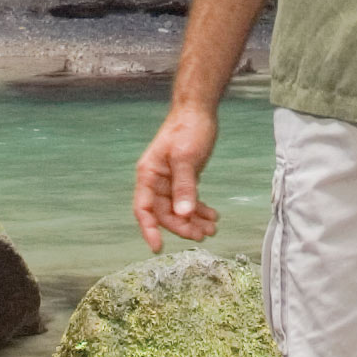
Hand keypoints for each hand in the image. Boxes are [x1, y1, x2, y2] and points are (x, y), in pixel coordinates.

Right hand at [135, 97, 220, 248]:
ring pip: (178, 209)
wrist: (199, 110)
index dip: (149, 229)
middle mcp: (156, 180)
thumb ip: (184, 187)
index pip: (143, 209)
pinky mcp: (183, 178)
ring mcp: (170, 180)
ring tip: (212, 229)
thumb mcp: (186, 158)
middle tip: (201, 235)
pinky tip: (212, 216)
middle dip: (182, 226)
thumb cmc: (188, 128)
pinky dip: (199, 210)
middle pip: (164, 213)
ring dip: (193, 221)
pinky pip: (188, 200)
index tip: (158, 246)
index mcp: (149, 174)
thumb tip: (182, 214)